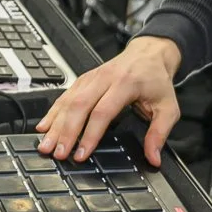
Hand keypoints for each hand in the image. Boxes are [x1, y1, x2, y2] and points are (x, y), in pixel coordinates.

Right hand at [36, 36, 183, 163]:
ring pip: (68, 101)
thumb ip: (159, 133)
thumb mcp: (168, 107)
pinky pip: (64, 96)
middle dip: (66, 132)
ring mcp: (90, 78)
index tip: (82, 154)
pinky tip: (44, 127)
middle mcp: (104, 79)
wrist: (149, 54)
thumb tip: (153, 157)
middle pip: (79, 106)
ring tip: (45, 145)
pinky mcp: (83, 80)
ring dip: (55, 125)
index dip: (90, 134)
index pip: (102, 112)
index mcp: (125, 84)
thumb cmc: (156, 81)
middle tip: (58, 153)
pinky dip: (52, 113)